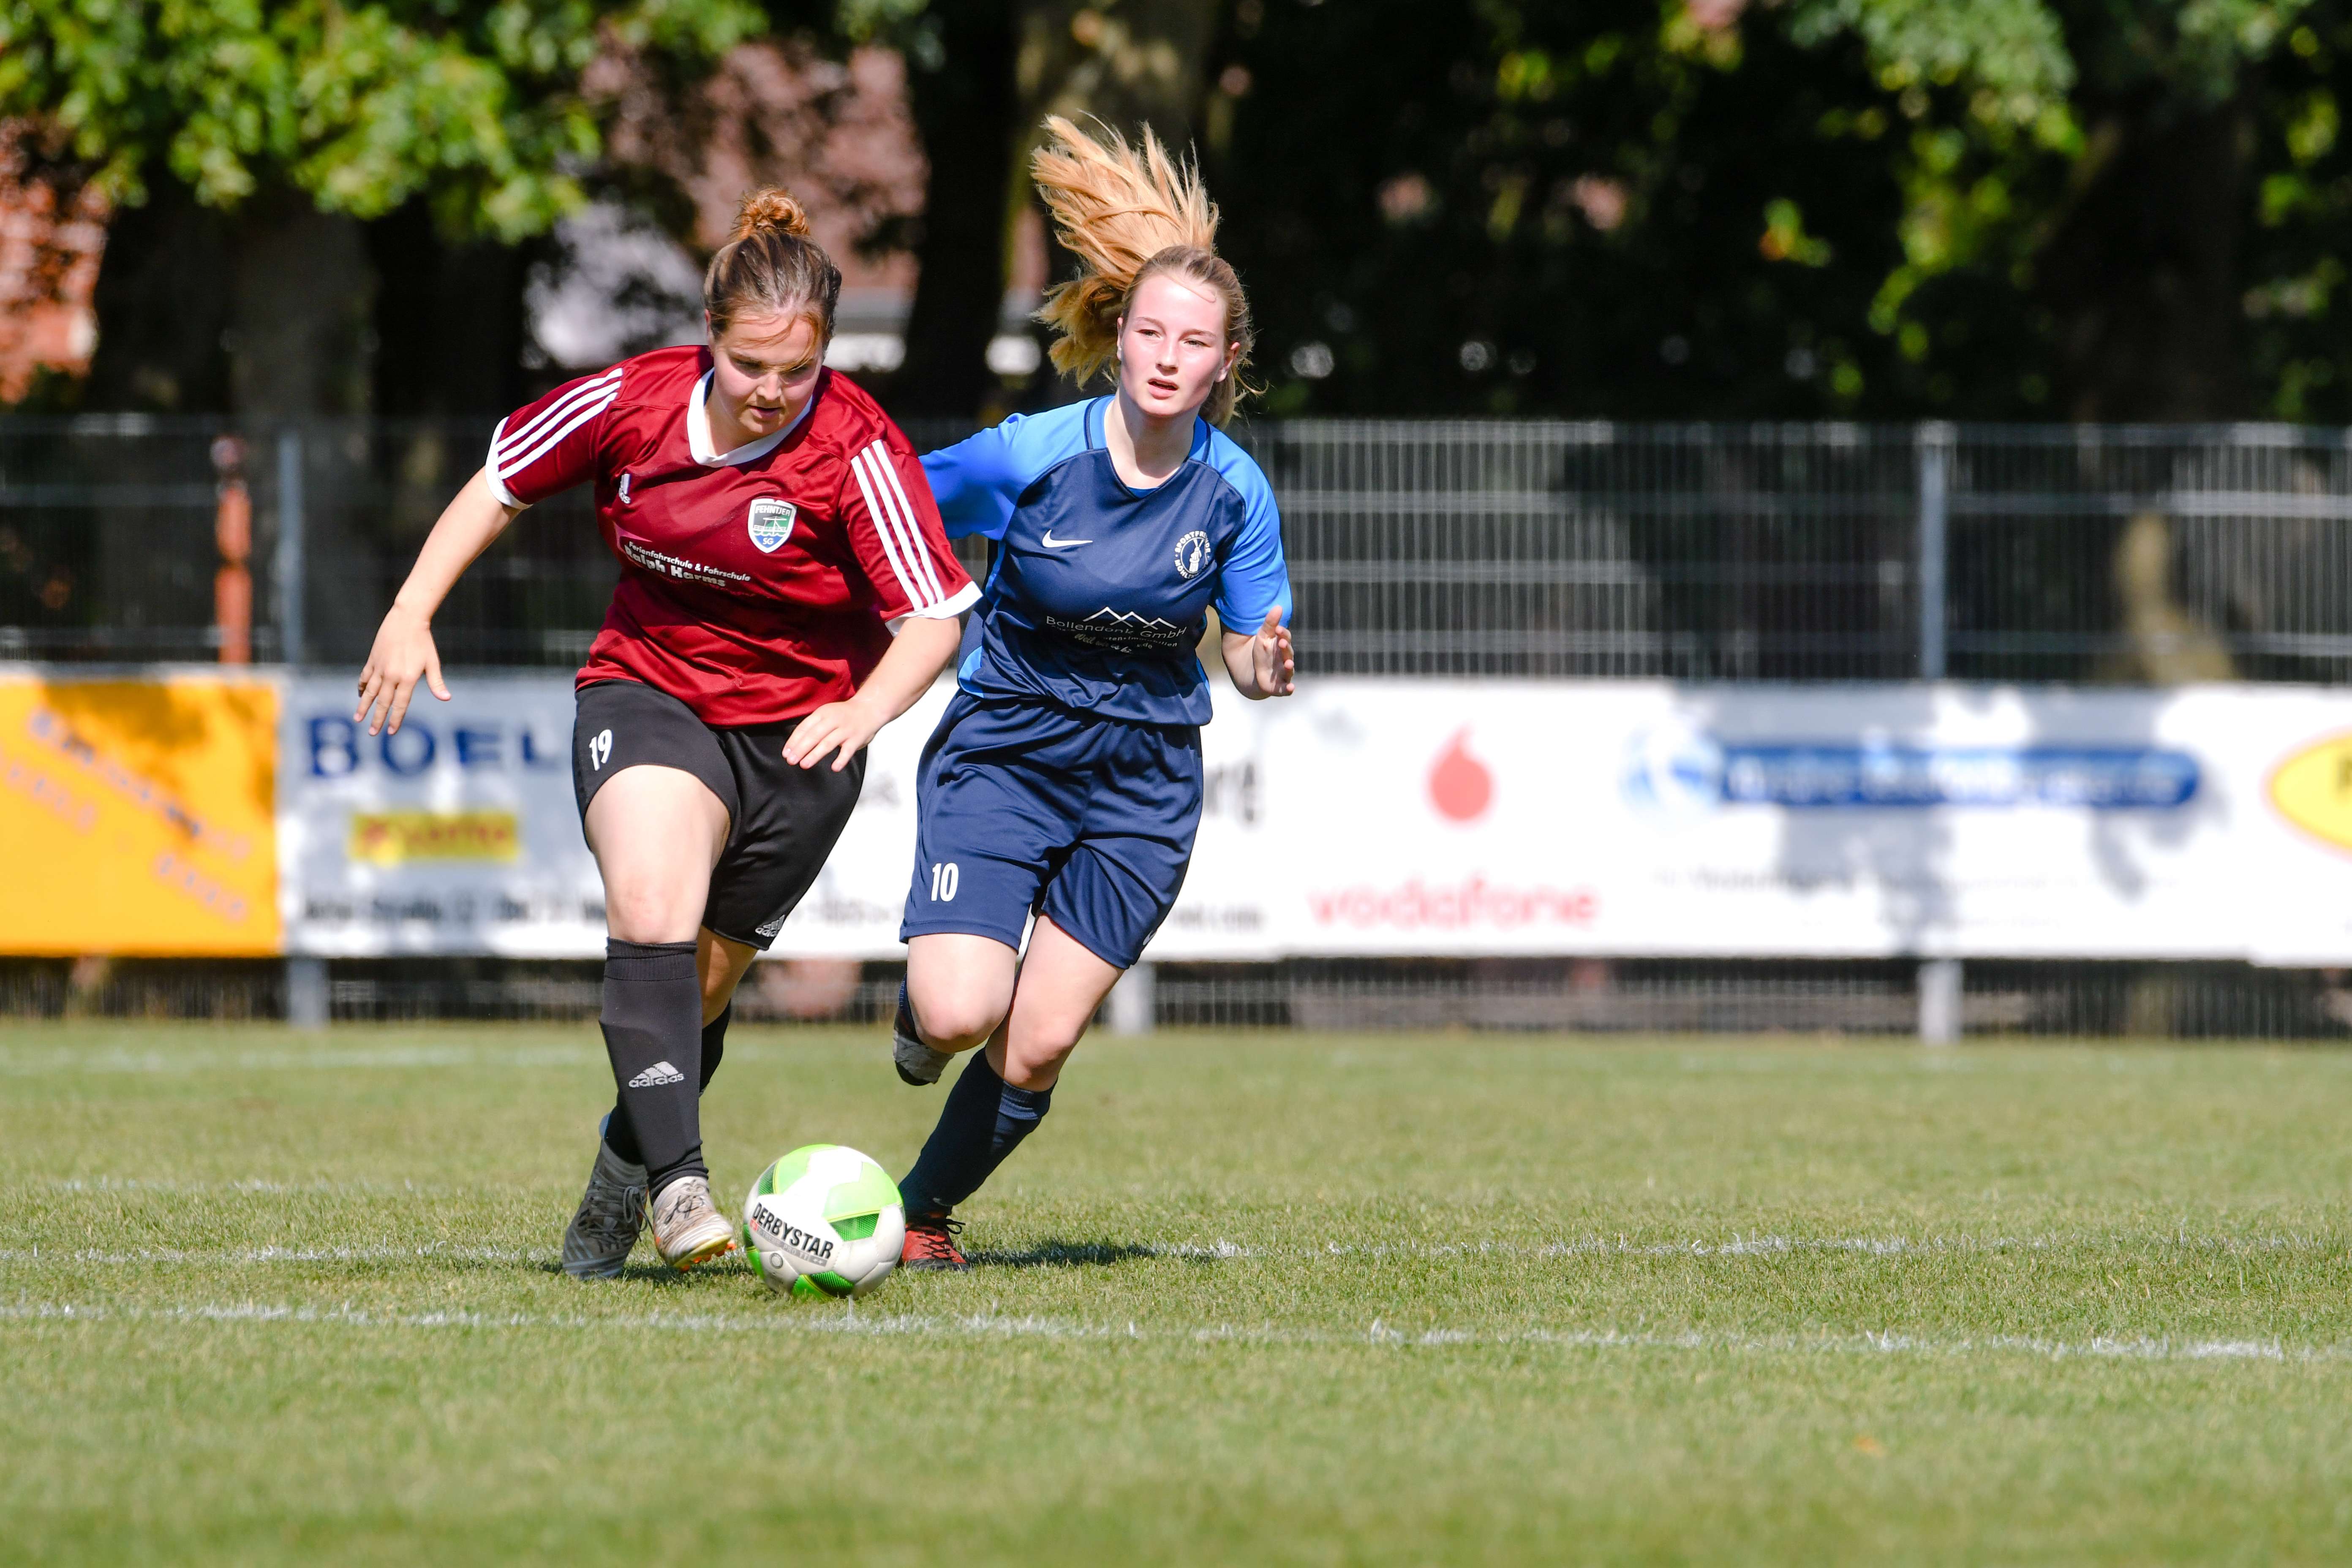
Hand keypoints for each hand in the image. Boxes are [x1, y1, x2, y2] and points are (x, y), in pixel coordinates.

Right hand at [354, 603, 449, 735]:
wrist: (407, 619)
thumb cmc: (423, 642)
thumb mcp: (432, 662)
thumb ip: (436, 682)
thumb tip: (446, 698)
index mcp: (407, 678)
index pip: (400, 704)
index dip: (396, 719)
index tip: (391, 732)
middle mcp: (391, 675)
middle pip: (383, 702)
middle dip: (378, 719)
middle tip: (372, 733)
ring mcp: (379, 667)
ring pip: (369, 692)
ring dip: (364, 706)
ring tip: (357, 719)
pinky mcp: (372, 659)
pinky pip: (365, 677)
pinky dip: (362, 687)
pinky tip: (360, 695)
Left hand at [783, 695, 884, 770]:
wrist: (869, 709)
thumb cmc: (843, 715)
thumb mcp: (826, 714)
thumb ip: (814, 726)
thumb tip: (795, 744)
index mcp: (822, 713)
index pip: (804, 727)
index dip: (794, 741)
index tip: (786, 753)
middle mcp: (833, 720)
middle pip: (813, 735)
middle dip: (800, 749)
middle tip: (791, 760)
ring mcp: (845, 730)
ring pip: (828, 743)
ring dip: (815, 754)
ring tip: (804, 764)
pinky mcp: (856, 739)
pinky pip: (848, 750)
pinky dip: (841, 759)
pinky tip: (834, 767)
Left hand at [1251, 607, 1295, 696]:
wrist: (1252, 674)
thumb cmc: (1261, 653)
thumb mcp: (1263, 637)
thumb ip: (1270, 623)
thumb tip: (1278, 606)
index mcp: (1281, 646)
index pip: (1285, 638)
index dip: (1283, 634)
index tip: (1278, 629)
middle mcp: (1285, 659)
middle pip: (1288, 652)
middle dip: (1286, 648)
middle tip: (1281, 642)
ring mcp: (1282, 673)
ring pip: (1289, 670)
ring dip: (1290, 666)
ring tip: (1288, 663)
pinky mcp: (1278, 687)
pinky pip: (1285, 689)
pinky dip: (1288, 689)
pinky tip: (1291, 688)